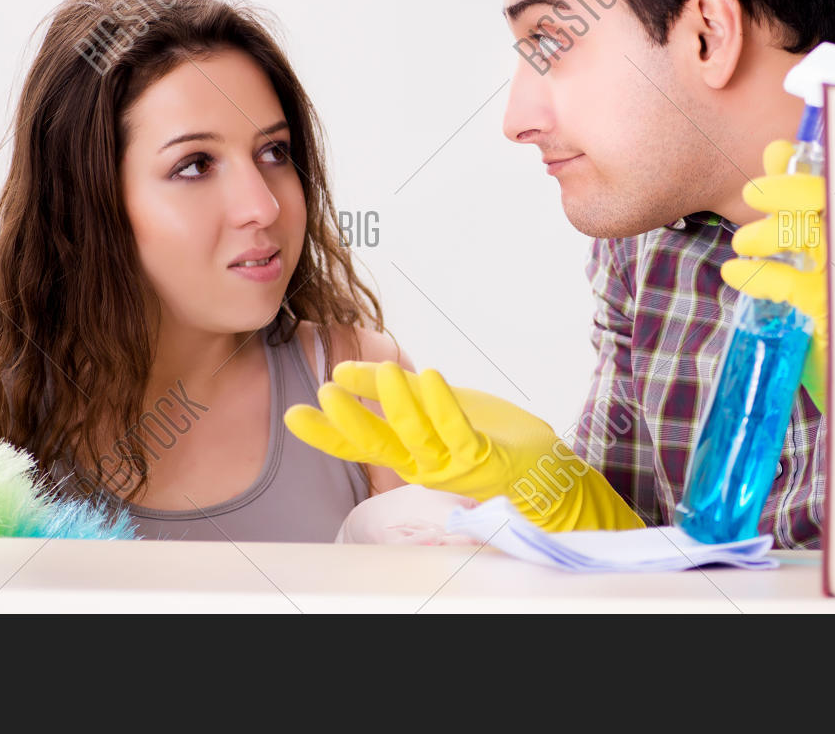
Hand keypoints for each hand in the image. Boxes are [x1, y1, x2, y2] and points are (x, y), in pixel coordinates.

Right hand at [284, 362, 643, 531]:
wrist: (541, 465)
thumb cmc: (484, 433)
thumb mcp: (428, 404)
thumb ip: (387, 391)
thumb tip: (341, 370)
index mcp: (406, 452)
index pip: (357, 445)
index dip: (325, 432)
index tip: (293, 414)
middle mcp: (422, 465)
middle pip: (377, 445)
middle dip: (351, 420)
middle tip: (327, 392)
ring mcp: (451, 465)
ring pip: (415, 435)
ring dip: (397, 402)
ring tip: (382, 369)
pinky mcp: (482, 457)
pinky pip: (457, 431)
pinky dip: (441, 404)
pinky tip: (428, 376)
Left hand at [719, 139, 827, 411]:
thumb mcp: (824, 250)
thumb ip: (803, 200)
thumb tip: (776, 149)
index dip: (809, 160)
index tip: (776, 153)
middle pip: (831, 200)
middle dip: (784, 190)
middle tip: (752, 193)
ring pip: (809, 234)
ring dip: (765, 232)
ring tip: (744, 244)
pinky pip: (792, 283)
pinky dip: (756, 273)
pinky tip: (735, 273)